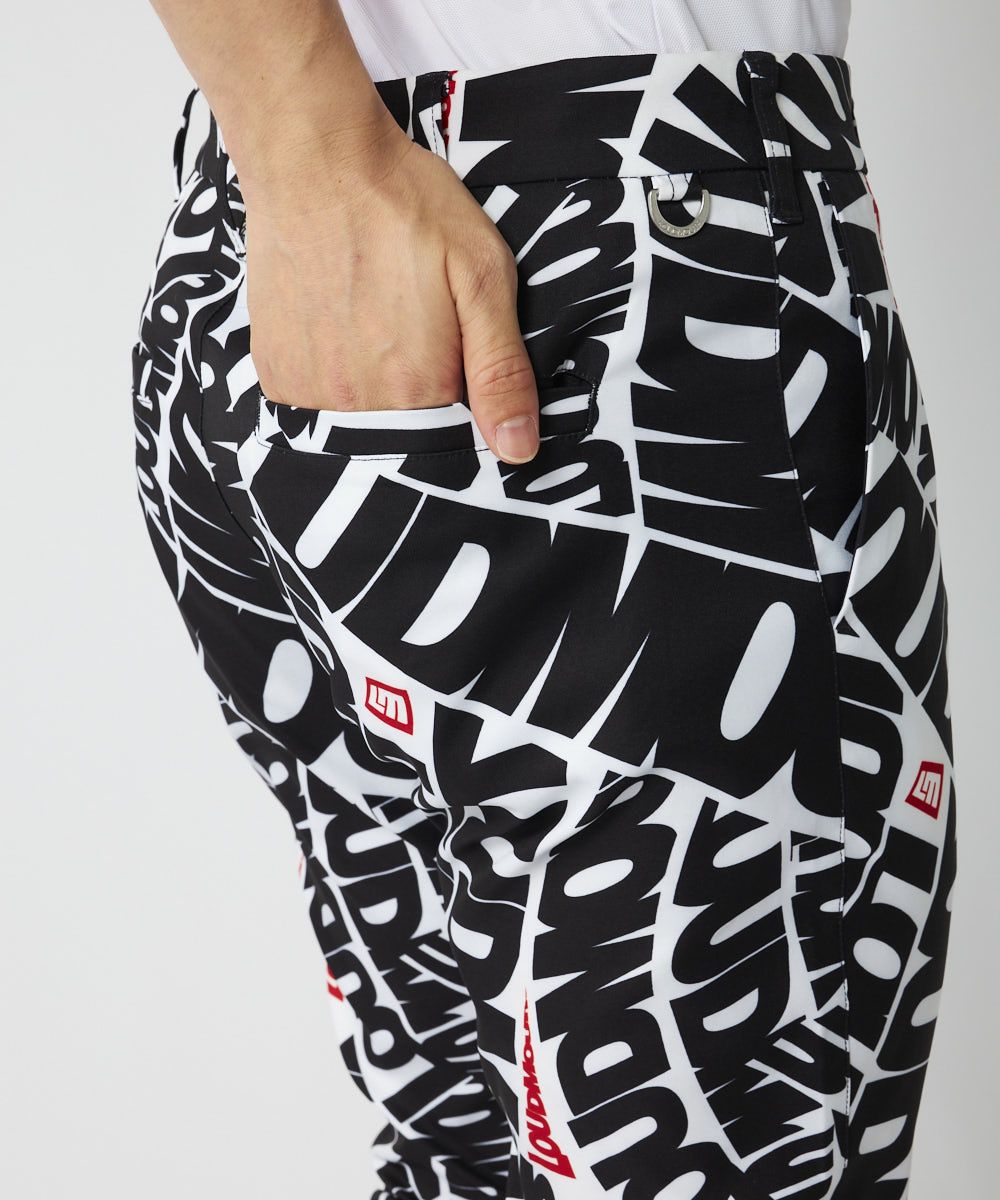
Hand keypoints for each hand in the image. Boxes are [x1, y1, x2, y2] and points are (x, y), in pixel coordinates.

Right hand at [241, 115, 540, 463]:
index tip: (445, 332)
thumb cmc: (406, 206)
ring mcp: (312, 389)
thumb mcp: (481, 276)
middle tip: (403, 308)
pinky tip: (335, 315)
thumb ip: (502, 369)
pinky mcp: (277, 371)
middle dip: (413, 375)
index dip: (457, 378)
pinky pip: (314, 394)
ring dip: (368, 372)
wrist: (316, 160)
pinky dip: (328, 365)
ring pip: (358, 409)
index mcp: (421, 387)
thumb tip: (518, 450)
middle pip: (404, 418)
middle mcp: (361, 402)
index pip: (454, 422)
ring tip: (368, 307)